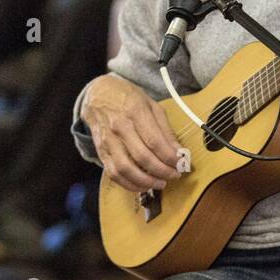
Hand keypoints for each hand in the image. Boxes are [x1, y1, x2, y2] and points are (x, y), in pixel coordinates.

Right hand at [82, 74, 182, 191]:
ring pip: (126, 169)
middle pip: (143, 157)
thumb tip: (178, 151)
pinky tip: (143, 185)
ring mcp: (108, 141)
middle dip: (162, 171)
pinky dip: (129, 184)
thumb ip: (165, 129)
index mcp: (135, 112)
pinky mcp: (101, 152)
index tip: (181, 163)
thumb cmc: (128, 98)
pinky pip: (113, 173)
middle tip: (174, 175)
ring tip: (160, 183)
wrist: (98, 94)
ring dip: (146, 181)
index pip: (155, 141)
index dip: (170, 157)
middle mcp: (120, 127)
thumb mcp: (152, 105)